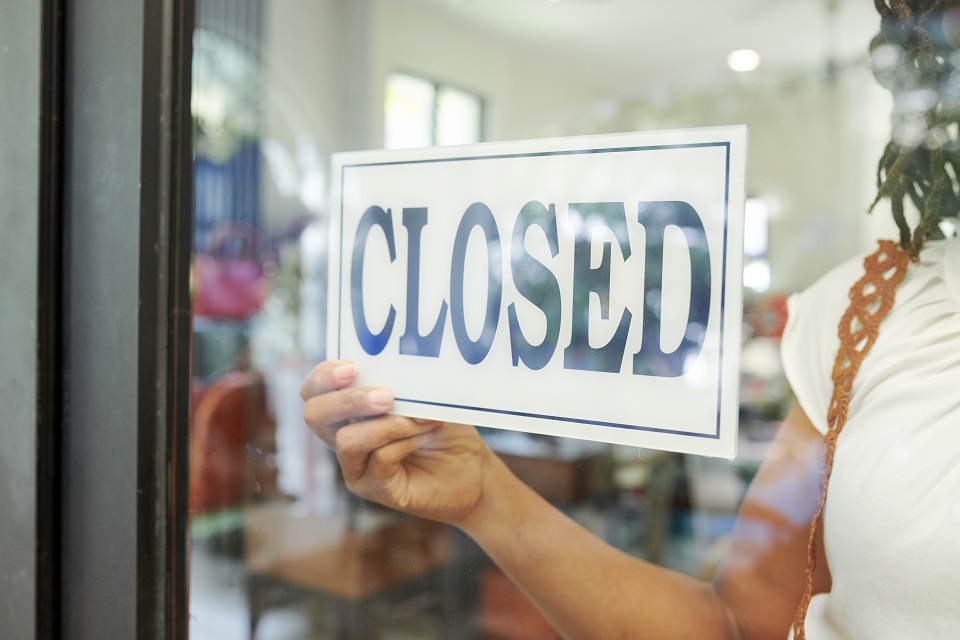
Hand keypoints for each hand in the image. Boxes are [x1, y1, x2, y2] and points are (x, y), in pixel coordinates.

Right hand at [300, 360, 497, 526]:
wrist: (474, 473)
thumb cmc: (448, 431)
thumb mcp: (426, 399)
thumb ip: (406, 385)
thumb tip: (399, 366)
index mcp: (350, 411)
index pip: (314, 391)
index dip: (323, 377)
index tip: (352, 367)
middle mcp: (345, 438)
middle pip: (314, 415)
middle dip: (347, 400)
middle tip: (386, 395)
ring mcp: (357, 467)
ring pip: (347, 440)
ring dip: (388, 424)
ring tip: (422, 419)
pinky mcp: (375, 489)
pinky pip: (379, 459)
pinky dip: (404, 441)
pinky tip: (426, 436)